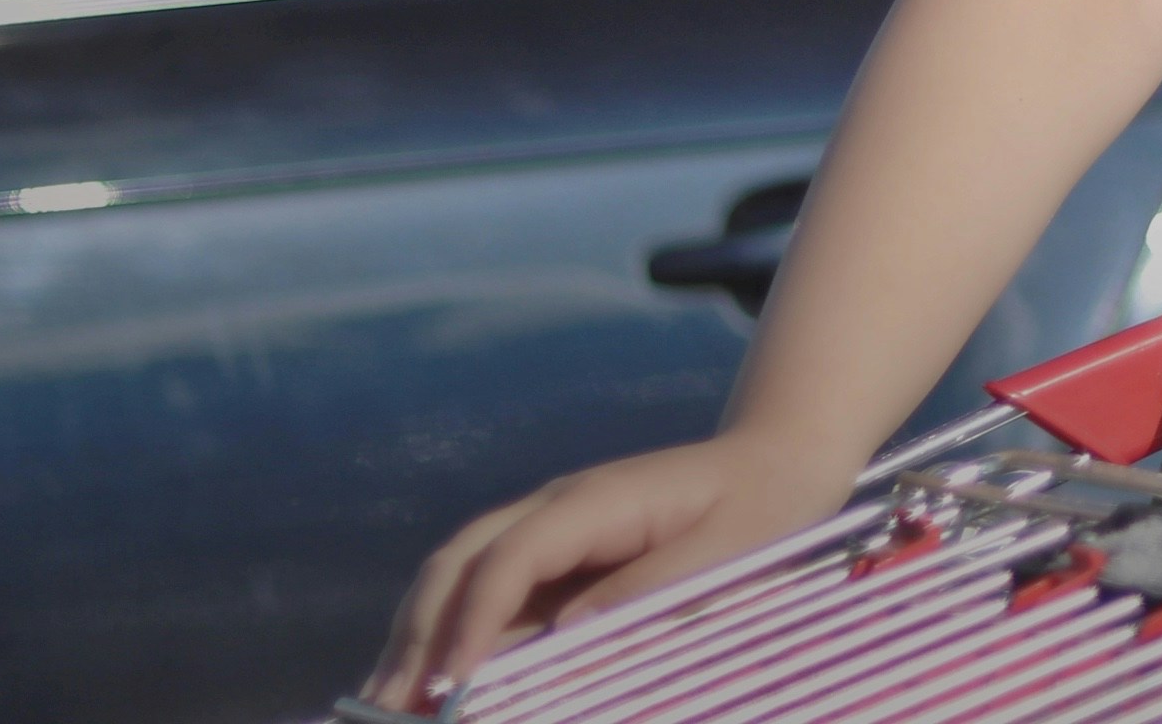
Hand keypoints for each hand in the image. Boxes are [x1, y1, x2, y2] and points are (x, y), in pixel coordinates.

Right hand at [364, 427, 858, 712]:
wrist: (777, 462)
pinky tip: (430, 686)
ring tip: (385, 706)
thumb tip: (565, 636)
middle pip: (458, 564)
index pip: (508, 559)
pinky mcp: (552, 559)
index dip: (470, 623)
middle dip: (416, 638)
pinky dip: (449, 639)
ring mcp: (546, 531)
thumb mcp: (724, 554)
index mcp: (594, 502)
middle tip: (385, 709)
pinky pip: (486, 595)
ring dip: (417, 641)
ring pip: (456, 579)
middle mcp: (552, 509)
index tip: (447, 688)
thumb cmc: (760, 510)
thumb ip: (647, 591)